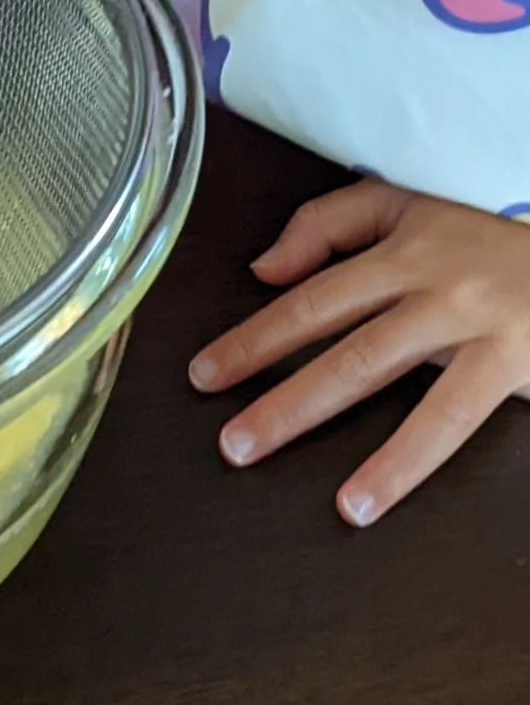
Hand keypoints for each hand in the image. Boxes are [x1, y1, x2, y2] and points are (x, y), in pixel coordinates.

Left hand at [189, 182, 529, 526]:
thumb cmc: (484, 234)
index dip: (255, 337)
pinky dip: (404, 461)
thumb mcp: (406, 205)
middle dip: (276, 393)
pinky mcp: (513, 362)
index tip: (205, 374)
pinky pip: (449, 417)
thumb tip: (263, 270)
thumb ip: (327, 225)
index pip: (312, 297)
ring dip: (320, 421)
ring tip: (272, 462)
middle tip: (227, 440)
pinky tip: (365, 499)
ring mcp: (472, 324)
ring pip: (379, 374)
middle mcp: (430, 284)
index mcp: (400, 246)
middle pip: (337, 342)